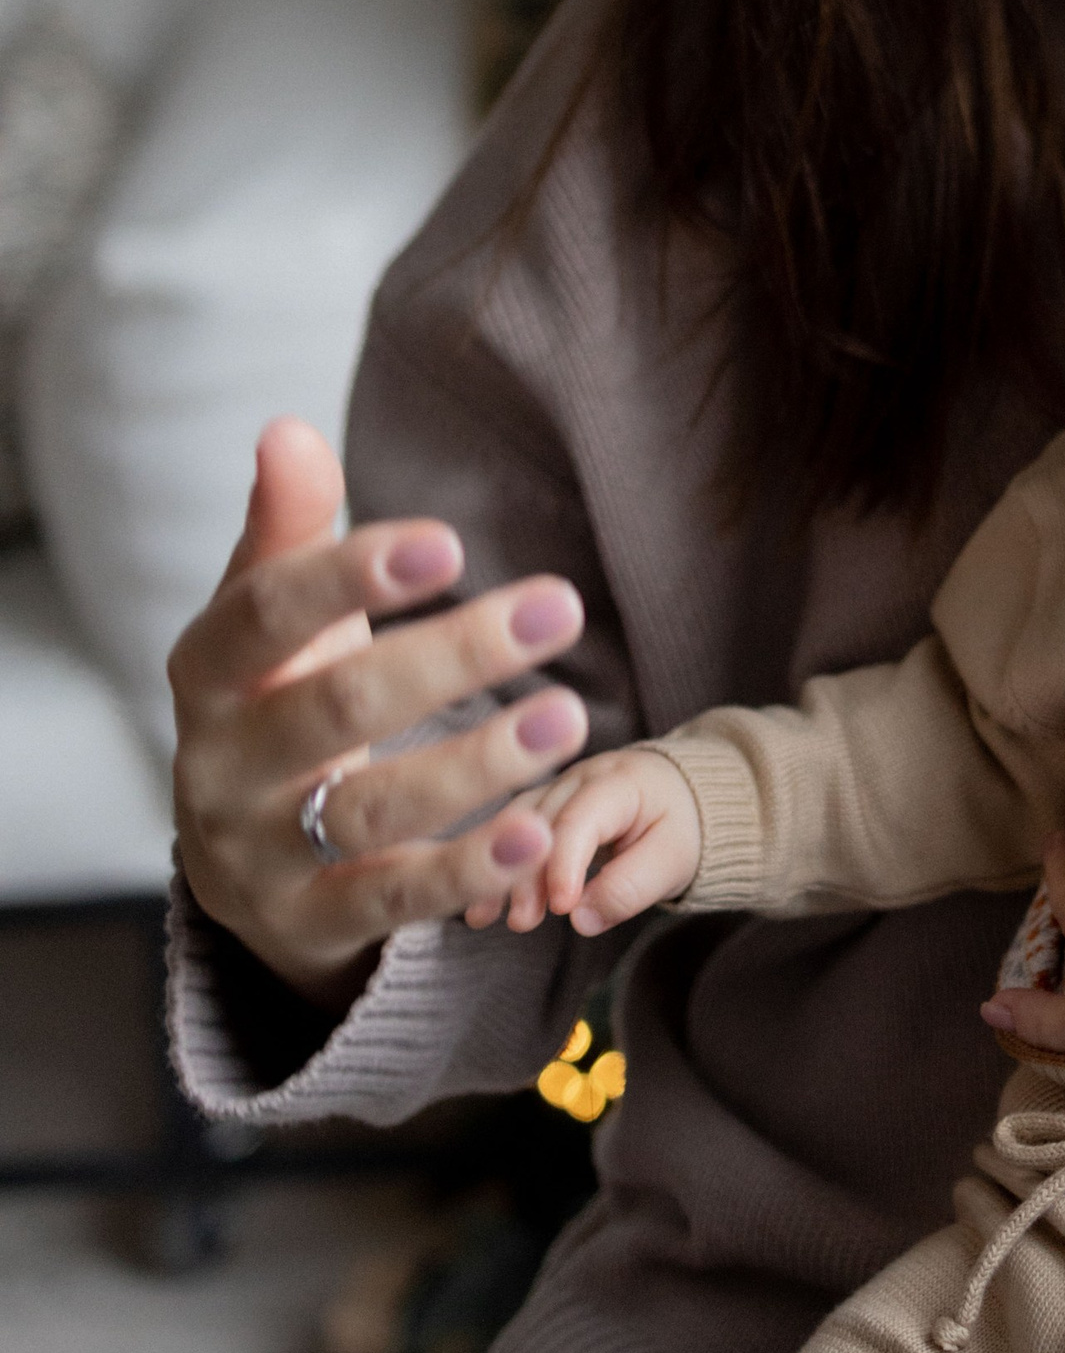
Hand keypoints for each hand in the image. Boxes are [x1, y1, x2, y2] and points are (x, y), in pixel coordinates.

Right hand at [171, 417, 596, 1005]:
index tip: (449, 543)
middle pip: (336, 708)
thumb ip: (286, 527)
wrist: (239, 852)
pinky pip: (391, 898)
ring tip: (567, 715)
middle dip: (451, 657)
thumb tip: (287, 429)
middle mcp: (220, 765)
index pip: (267, 614)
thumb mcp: (272, 615)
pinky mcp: (309, 922)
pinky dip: (466, 868)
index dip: (352, 576)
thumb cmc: (276, 694)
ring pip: (370, 808)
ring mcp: (260, 852)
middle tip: (559, 606)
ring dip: (474, 763)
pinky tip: (535, 831)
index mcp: (209, 672)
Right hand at [468, 750, 702, 937]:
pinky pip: (510, 833)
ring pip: (516, 824)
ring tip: (484, 917)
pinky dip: (494, 869)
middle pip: (543, 819)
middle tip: (523, 922)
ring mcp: (556, 787)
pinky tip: (479, 908)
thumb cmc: (677, 827)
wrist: (677, 798)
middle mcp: (581, 775)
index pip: (584, 817)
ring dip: (500, 872)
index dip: (567, 862)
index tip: (560, 907)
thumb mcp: (673, 859)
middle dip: (528, 872)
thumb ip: (632, 888)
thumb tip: (580, 920)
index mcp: (621, 779)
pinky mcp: (542, 806)